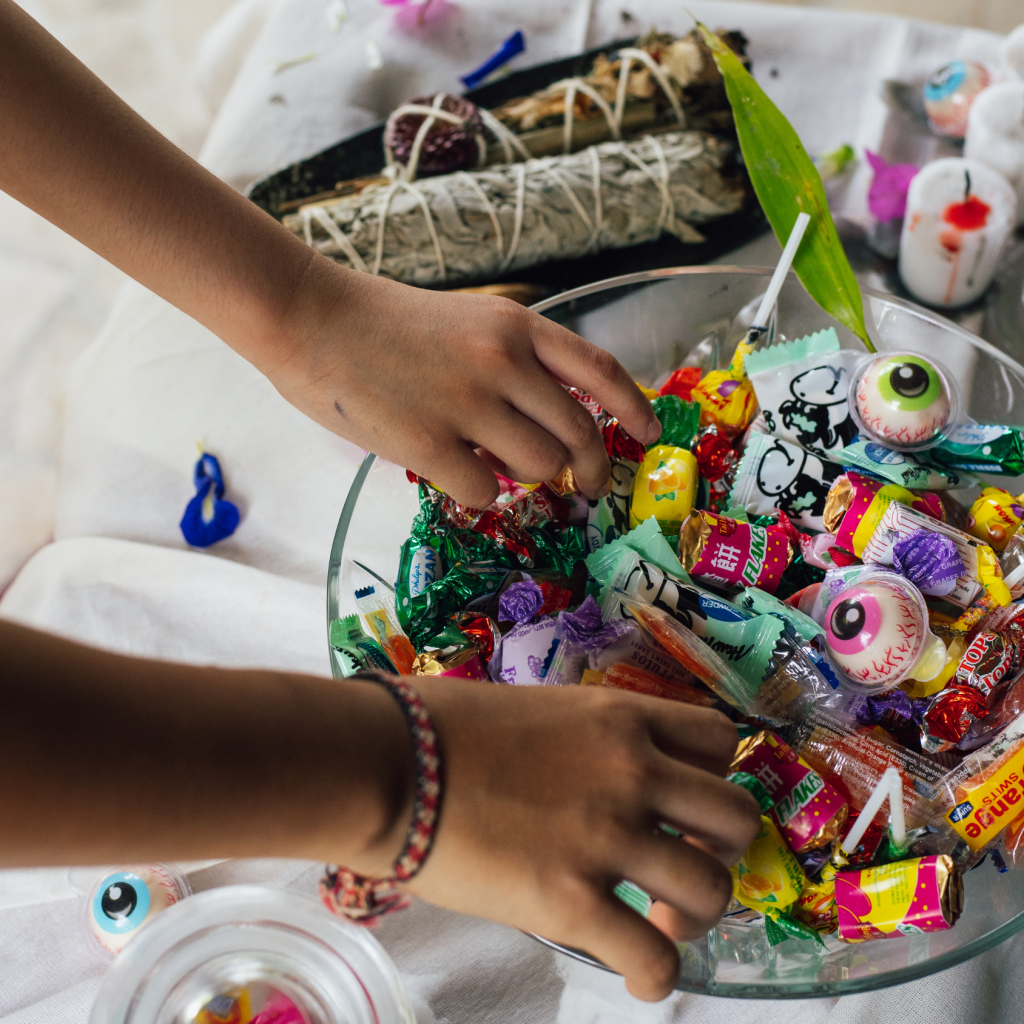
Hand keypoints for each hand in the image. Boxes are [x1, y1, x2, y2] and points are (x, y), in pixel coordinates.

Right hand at [269, 260, 661, 508]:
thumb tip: (540, 428)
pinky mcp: (430, 443)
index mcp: (515, 325)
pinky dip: (476, 492)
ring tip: (493, 464)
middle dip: (589, 469)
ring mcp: (468, 403)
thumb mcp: (464, 322)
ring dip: (527, 478)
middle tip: (581, 485)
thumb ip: (511, 364)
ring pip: (540, 468)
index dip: (635, 405)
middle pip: (579, 433)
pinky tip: (451, 472)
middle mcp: (503, 362)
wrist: (308, 316)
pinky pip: (484, 492)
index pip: (599, 368)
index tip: (648, 432)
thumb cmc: (380, 320)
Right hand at [406, 677, 760, 1001]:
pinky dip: (657, 974)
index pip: (717, 742)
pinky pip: (656, 957)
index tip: (684, 809)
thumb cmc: (441, 728)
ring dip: (695, 916)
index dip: (709, 780)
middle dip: (719, 852)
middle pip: (735, 817)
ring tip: (658, 925)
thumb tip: (595, 776)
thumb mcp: (538, 711)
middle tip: (678, 871)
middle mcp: (631, 771)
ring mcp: (607, 834)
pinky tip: (637, 972)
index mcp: (619, 718)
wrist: (387, 762)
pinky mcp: (571, 899)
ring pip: (712, 889)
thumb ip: (587, 742)